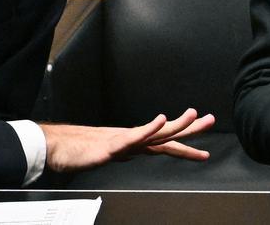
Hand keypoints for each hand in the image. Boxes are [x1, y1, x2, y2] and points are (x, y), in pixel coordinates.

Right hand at [40, 108, 215, 171]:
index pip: (165, 143)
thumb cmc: (80, 150)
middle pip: (167, 134)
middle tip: (211, 120)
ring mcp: (123, 141)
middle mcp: (133, 140)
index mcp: (134, 143)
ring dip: (174, 124)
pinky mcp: (111, 145)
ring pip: (154, 133)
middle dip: (190, 129)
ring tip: (193, 115)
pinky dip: (148, 129)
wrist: (57, 148)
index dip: (186, 145)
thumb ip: (124, 152)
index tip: (204, 148)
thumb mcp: (110, 155)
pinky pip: (133, 136)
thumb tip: (134, 153)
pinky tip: (159, 120)